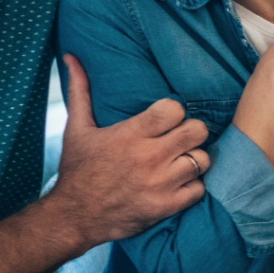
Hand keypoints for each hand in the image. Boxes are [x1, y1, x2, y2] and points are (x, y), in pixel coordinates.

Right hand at [48, 55, 210, 247]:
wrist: (73, 217)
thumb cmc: (78, 170)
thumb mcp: (77, 128)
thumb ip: (80, 90)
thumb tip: (71, 55)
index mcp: (130, 135)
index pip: (174, 110)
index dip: (174, 112)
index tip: (166, 119)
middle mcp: (148, 158)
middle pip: (197, 131)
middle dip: (191, 132)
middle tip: (180, 138)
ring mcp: (160, 184)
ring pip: (202, 160)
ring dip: (193, 159)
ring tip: (179, 160)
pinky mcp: (166, 207)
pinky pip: (199, 189)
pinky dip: (192, 186)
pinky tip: (178, 182)